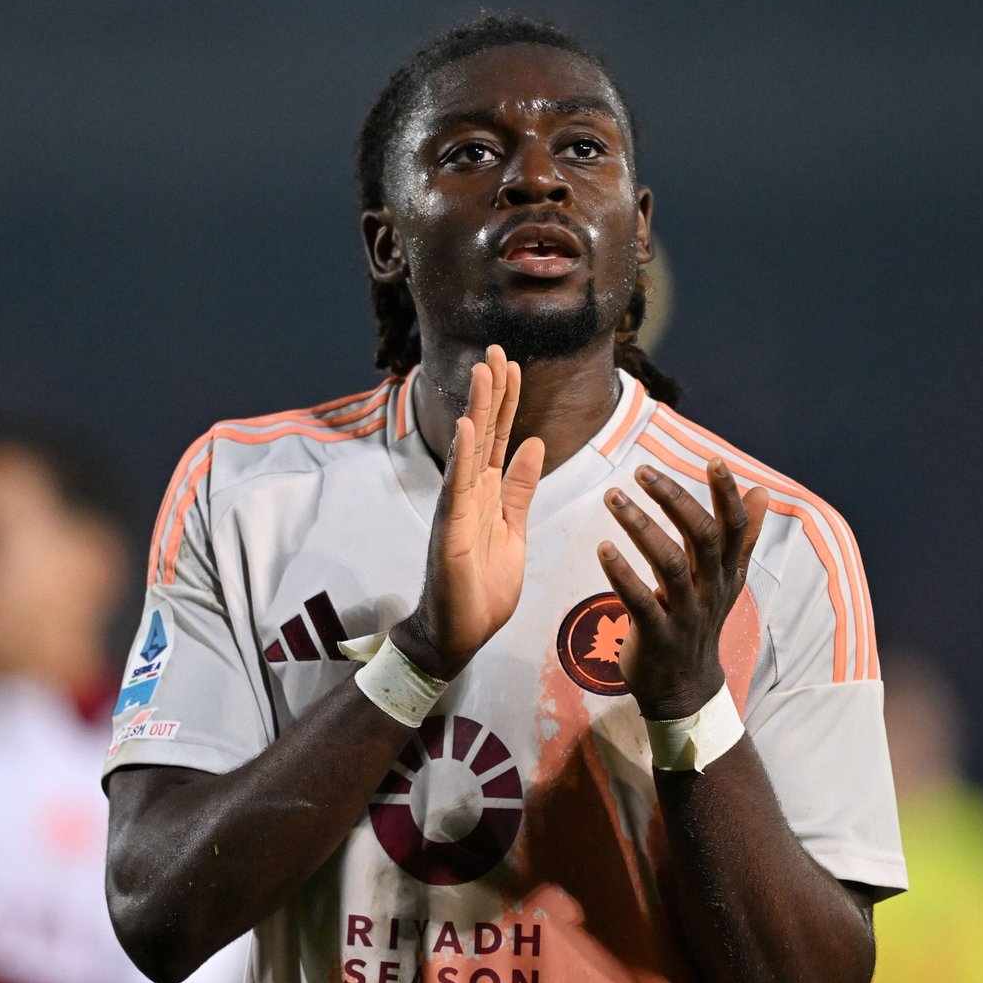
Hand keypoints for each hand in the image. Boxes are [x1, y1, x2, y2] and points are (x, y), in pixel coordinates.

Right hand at [395, 345, 544, 679]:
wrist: (458, 634)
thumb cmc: (482, 588)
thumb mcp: (514, 530)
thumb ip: (521, 489)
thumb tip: (534, 444)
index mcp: (487, 493)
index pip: (499, 437)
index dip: (506, 401)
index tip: (512, 364)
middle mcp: (468, 493)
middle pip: (484, 433)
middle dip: (491, 391)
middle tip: (495, 348)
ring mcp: (456, 510)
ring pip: (470, 451)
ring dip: (477, 410)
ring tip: (483, 371)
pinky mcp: (449, 531)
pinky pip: (458, 488)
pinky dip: (464, 456)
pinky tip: (470, 426)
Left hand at [598, 460, 768, 721]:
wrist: (685, 686)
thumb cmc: (700, 621)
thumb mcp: (725, 580)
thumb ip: (742, 535)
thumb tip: (761, 491)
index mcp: (725, 572)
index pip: (734, 527)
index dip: (726, 494)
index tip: (713, 460)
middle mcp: (710, 589)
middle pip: (702, 537)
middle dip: (674, 499)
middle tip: (642, 470)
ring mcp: (686, 613)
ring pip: (669, 563)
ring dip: (641, 526)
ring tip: (614, 498)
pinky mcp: (657, 634)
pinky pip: (640, 600)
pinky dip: (622, 573)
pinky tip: (603, 548)